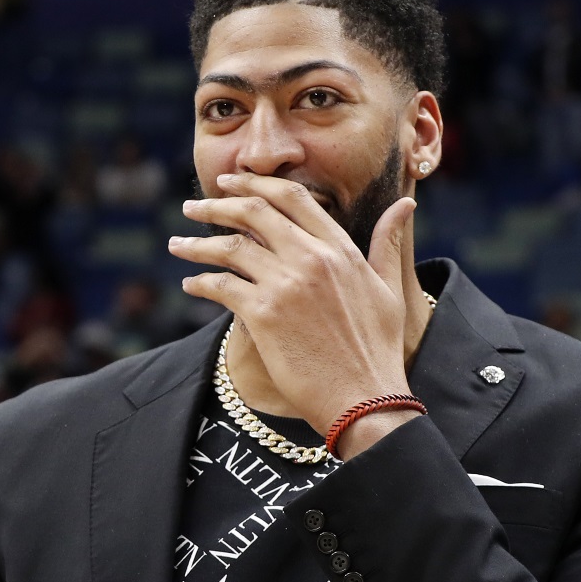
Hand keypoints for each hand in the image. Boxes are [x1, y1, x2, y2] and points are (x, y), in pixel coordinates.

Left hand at [172, 173, 415, 444]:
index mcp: (340, 248)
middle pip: (253, 212)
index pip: (292, 198)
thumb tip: (404, 206)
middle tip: (192, 206)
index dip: (255, 184)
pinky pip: (220, 287)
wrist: (364, 399)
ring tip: (176, 245)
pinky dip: (200, 282)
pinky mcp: (264, 315)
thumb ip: (387, 244)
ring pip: (229, 248)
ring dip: (196, 244)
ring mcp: (286, 285)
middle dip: (216, 204)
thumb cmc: (377, 349)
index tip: (229, 182)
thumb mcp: (389, 289)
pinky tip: (190, 285)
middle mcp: (312, 258)